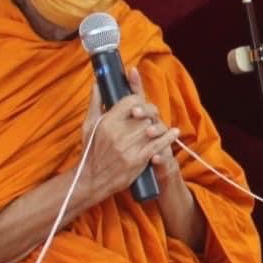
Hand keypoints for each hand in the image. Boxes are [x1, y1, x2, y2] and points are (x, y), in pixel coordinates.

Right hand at [80, 68, 179, 206]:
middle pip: (144, 114)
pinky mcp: (138, 160)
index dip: (138, 100)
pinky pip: (158, 144)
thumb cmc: (90, 150)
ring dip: (157, 125)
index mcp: (107, 121)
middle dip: (148, 114)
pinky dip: (169, 137)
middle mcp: (118, 133)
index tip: (138, 104)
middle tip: (148, 117)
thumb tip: (98, 82)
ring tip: (159, 126)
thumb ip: (95, 101)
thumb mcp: (89, 125)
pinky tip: (174, 132)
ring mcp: (129, 147)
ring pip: (152, 127)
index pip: (131, 101)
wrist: (91, 180)